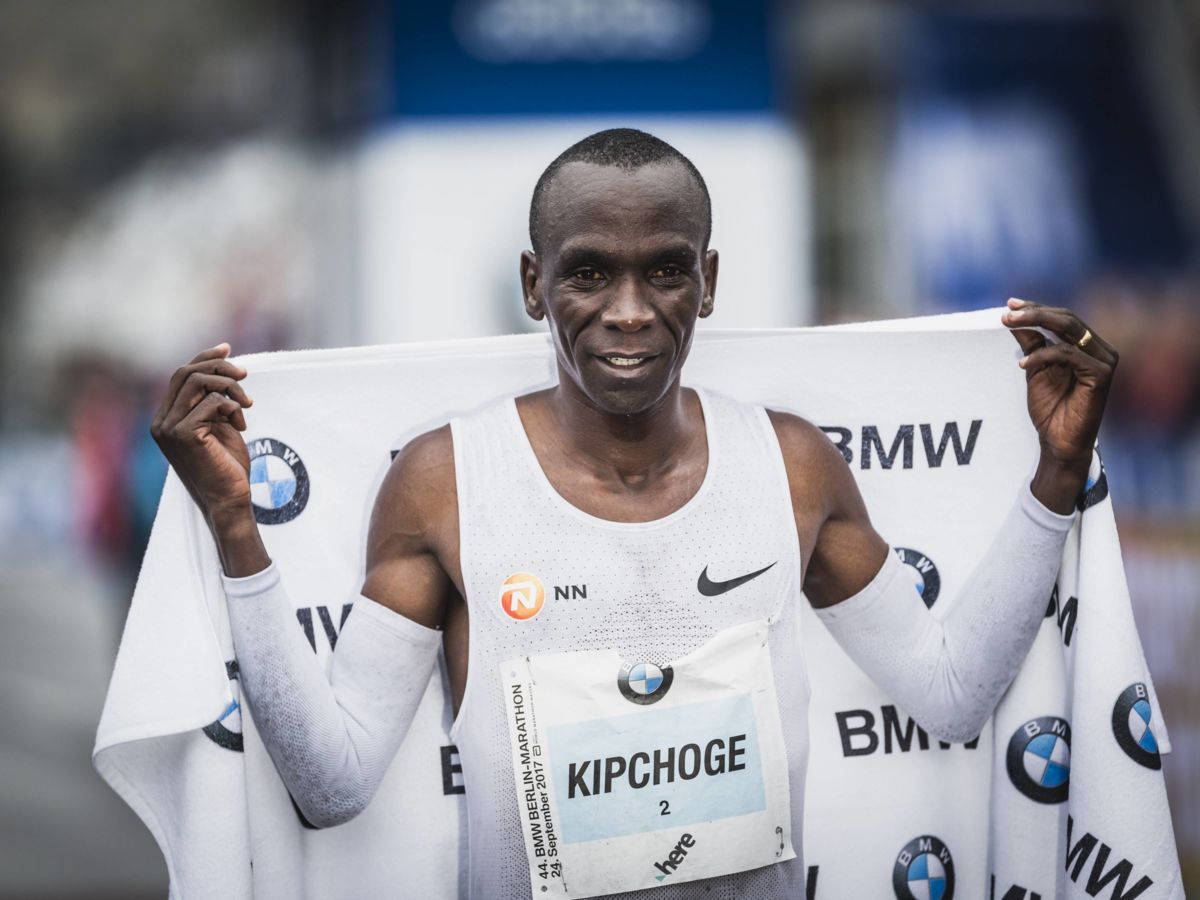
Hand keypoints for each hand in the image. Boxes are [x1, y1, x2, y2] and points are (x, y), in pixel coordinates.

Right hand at [150, 343, 254, 521]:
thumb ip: (213, 401)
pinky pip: (212, 402)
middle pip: (186, 373)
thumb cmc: (227, 465)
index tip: (228, 348)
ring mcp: (168, 428)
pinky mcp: (183, 434)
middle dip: (219, 367)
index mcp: (166, 418)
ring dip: (230, 387)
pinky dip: (232, 407)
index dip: (204, 357)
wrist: (229, 498)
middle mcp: (161, 422)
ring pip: (199, 382)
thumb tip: (224, 368)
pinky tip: (241, 425)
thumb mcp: (219, 425)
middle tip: (245, 375)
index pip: (180, 375)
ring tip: (246, 405)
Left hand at [1002, 298, 1117, 512]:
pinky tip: (1022, 363)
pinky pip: (1068, 353)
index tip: (1010, 305)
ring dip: (1036, 323)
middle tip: (1007, 313)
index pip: (1063, 317)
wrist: (1059, 442)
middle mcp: (1100, 349)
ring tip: (1009, 326)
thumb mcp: (1035, 371)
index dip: (1037, 308)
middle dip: (1034, 312)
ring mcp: (1104, 360)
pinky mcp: (1102, 374)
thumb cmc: (1050, 409)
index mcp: (1087, 346)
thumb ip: (1031, 345)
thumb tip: (1014, 320)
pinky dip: (1043, 354)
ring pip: (1069, 328)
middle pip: (1067, 318)